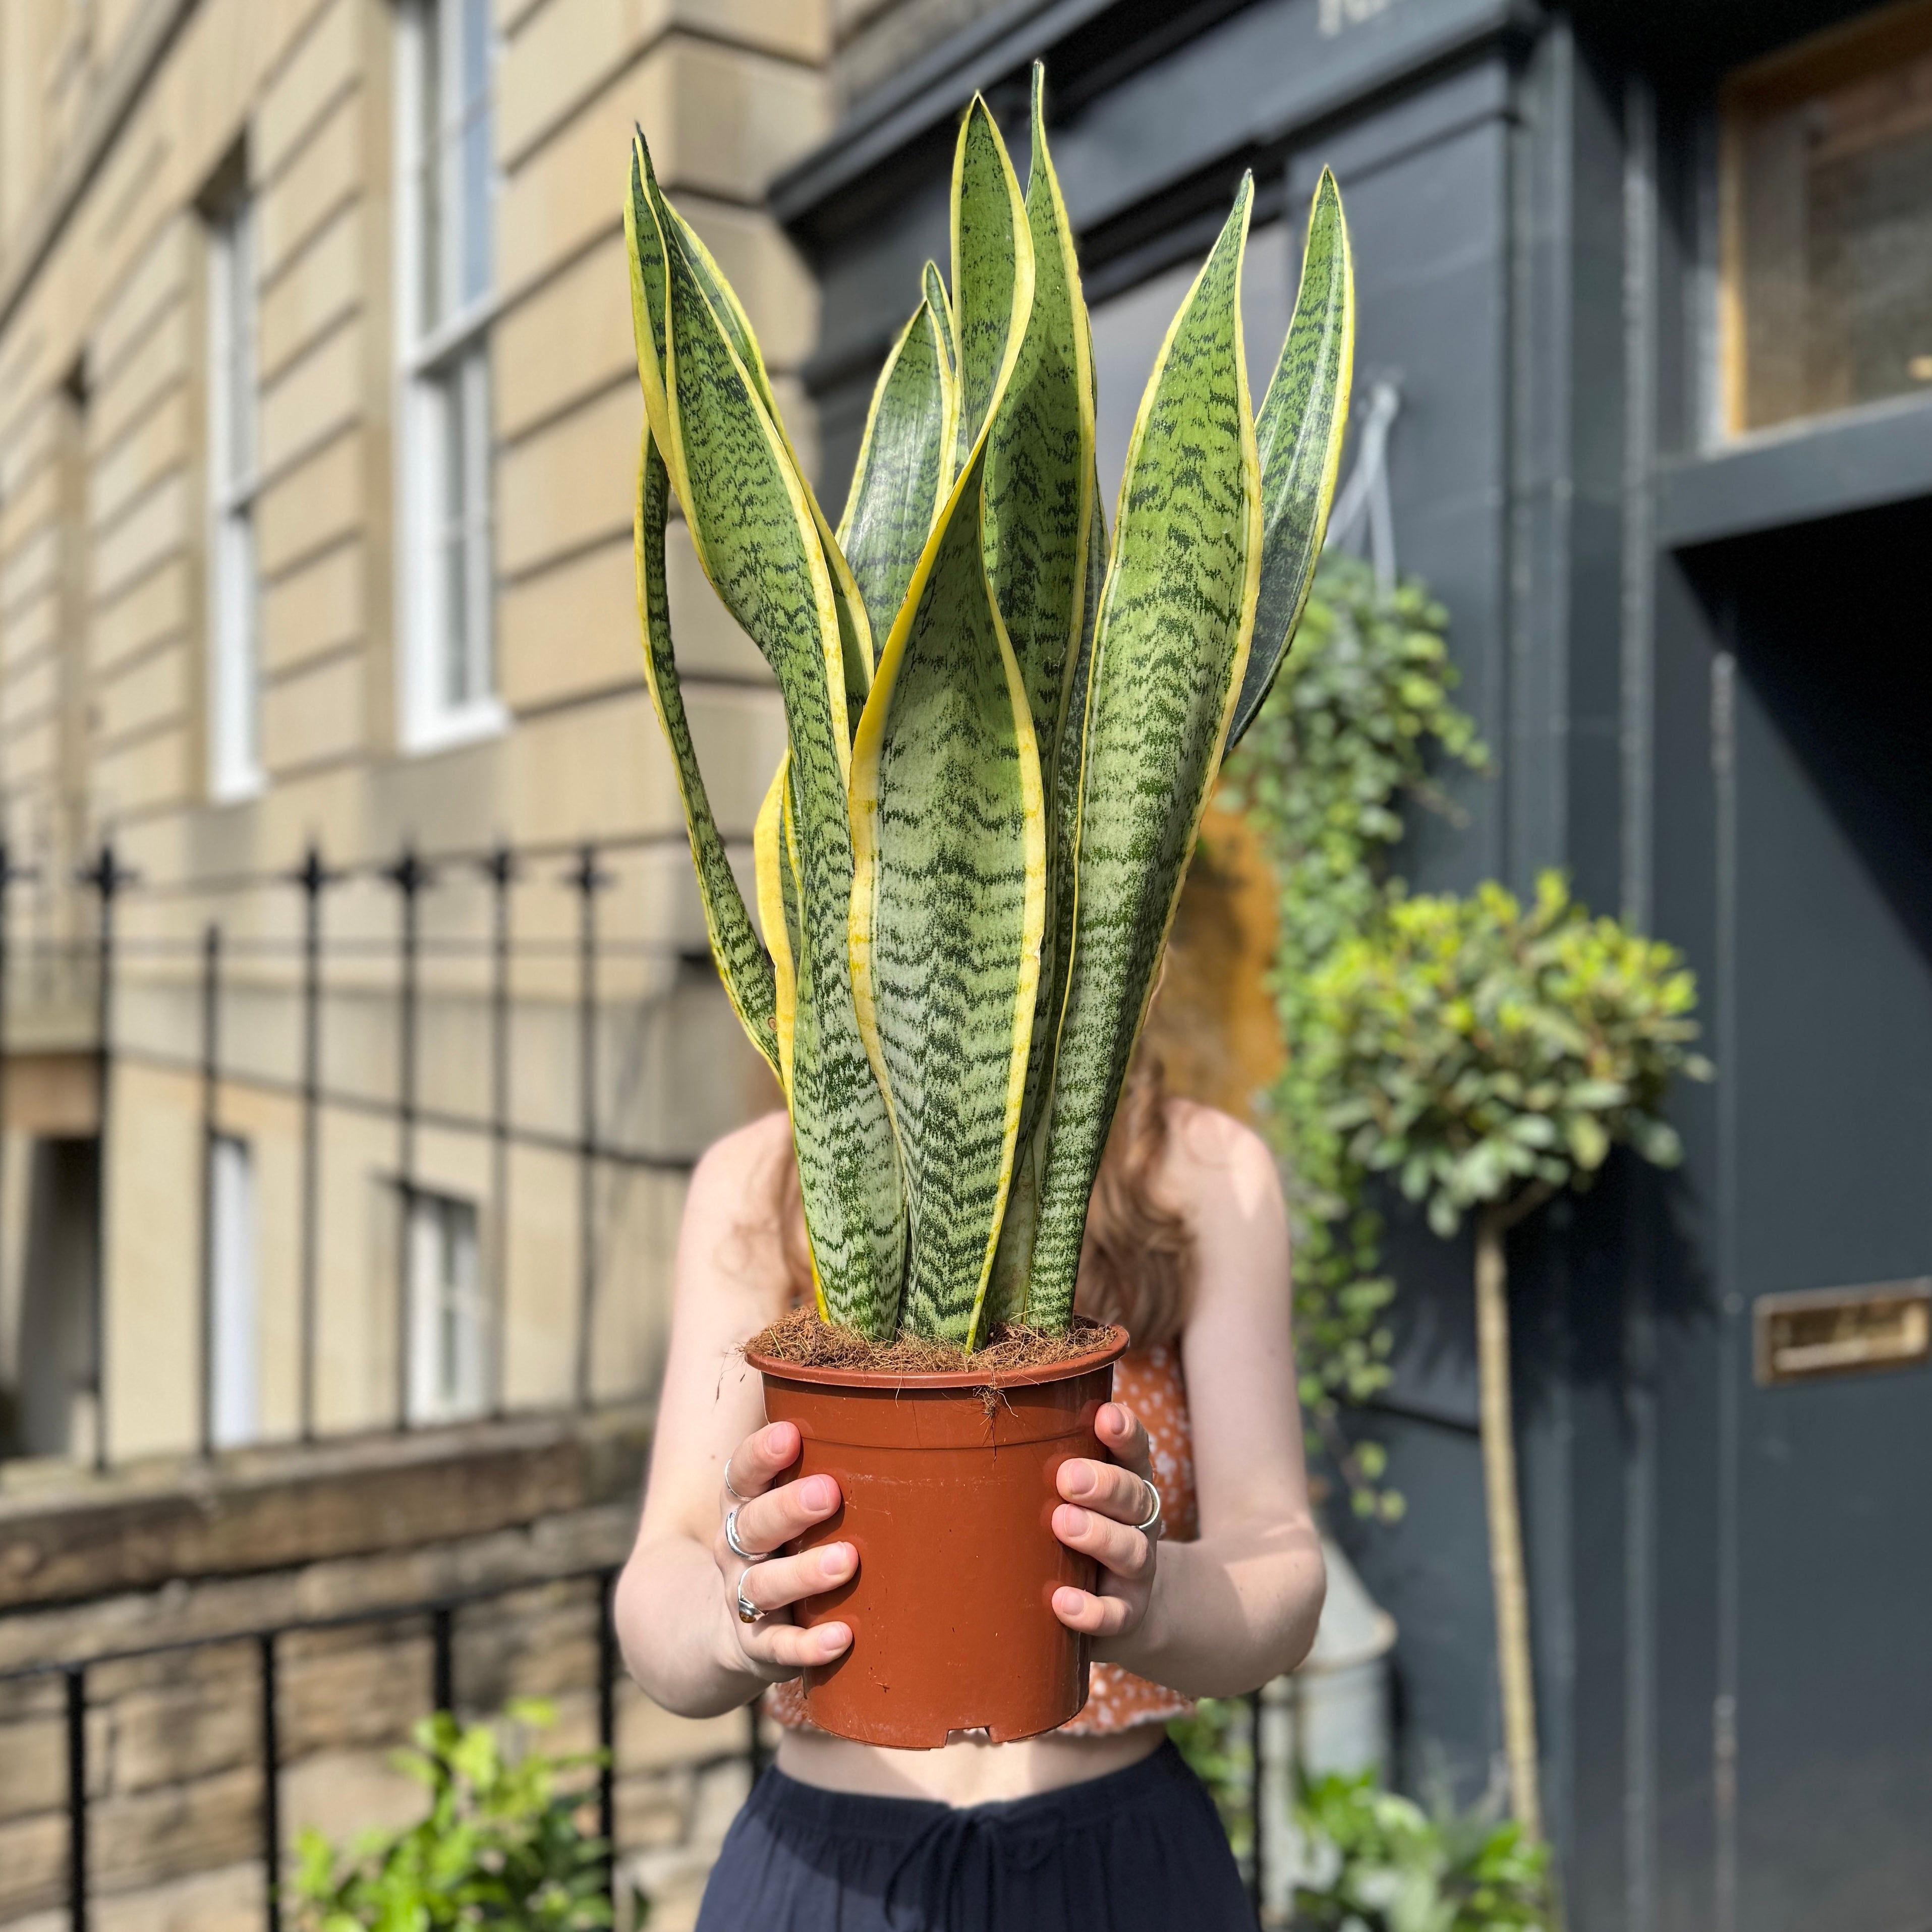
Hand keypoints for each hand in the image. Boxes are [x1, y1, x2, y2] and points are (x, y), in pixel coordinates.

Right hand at [712, 1420, 855, 1682]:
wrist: (727, 1628)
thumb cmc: (782, 1544)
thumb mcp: (782, 1505)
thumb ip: (818, 1469)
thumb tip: (891, 1416)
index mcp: (743, 1505)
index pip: (742, 1474)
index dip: (761, 1454)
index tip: (790, 1435)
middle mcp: (737, 1549)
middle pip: (754, 1524)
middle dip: (789, 1507)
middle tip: (829, 1492)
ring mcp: (743, 1599)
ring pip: (765, 1585)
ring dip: (804, 1573)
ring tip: (846, 1561)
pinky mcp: (758, 1647)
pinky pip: (780, 1648)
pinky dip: (808, 1645)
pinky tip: (841, 1637)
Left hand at [1051, 1402, 1160, 1647]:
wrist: (1121, 1606)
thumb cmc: (1080, 1531)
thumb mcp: (1074, 1496)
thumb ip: (1049, 1465)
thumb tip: (978, 1427)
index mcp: (1127, 1483)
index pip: (1135, 1452)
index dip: (1126, 1432)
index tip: (1105, 1416)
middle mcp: (1139, 1522)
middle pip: (1134, 1497)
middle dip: (1103, 1484)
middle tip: (1067, 1477)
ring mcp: (1137, 1570)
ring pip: (1131, 1551)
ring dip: (1099, 1536)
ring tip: (1064, 1524)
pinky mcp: (1127, 1613)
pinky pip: (1115, 1614)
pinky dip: (1091, 1609)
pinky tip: (1061, 1601)